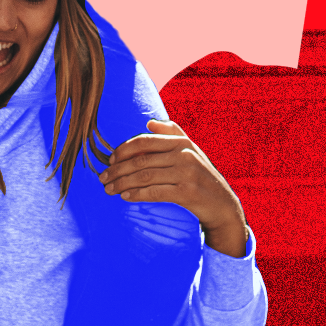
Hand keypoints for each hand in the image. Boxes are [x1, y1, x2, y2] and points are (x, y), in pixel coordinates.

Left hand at [101, 120, 248, 257]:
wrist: (222, 203)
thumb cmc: (201, 176)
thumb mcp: (191, 151)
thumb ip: (172, 133)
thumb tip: (149, 121)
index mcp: (182, 142)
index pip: (145, 141)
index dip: (123, 149)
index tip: (109, 159)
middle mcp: (184, 154)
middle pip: (141, 160)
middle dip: (117, 169)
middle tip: (102, 178)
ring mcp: (186, 173)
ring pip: (144, 176)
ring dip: (122, 183)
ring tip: (109, 189)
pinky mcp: (187, 193)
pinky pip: (154, 192)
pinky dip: (136, 194)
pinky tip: (125, 197)